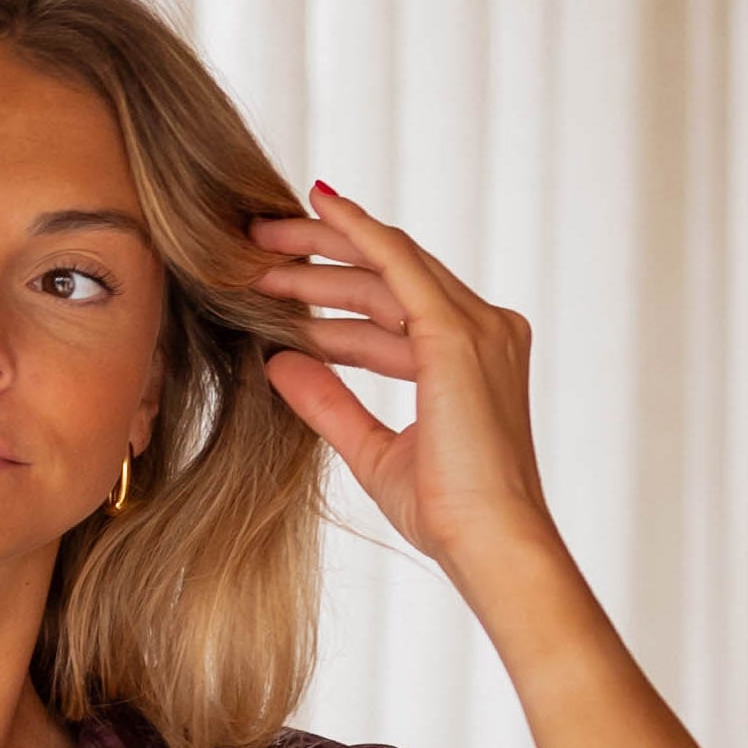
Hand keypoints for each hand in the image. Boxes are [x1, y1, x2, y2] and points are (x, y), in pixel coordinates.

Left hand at [250, 182, 559, 580]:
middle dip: (321, 260)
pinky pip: (398, 263)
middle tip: (257, 245)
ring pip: (386, 267)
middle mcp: (484, 330)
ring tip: (259, 244)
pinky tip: (321, 206)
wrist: (490, 541)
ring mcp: (477, 327)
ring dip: (320, 254)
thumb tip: (280, 362)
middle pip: (390, 276)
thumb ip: (329, 402)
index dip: (336, 297)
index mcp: (473, 359)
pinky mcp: (457, 334)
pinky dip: (358, 232)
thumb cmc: (448, 512)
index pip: (395, 312)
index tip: (282, 284)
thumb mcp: (373, 450)